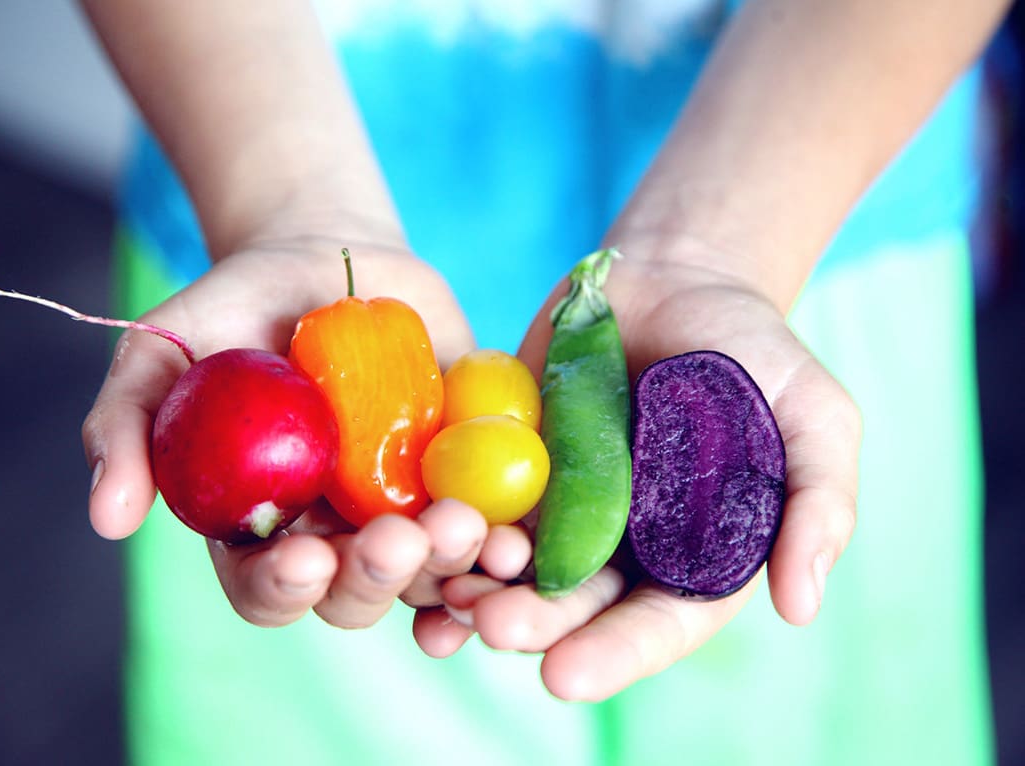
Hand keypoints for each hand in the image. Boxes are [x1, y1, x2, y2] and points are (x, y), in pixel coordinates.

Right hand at [81, 237, 486, 628]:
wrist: (329, 257)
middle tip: (399, 539)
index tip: (306, 556)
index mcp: (259, 525)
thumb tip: (108, 519)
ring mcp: (404, 508)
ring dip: (451, 566)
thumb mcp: (164, 350)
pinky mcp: (464, 476)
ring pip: (431, 573)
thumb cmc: (235, 306)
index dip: (283, 588)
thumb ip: (128, 425)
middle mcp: (334, 533)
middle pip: (356, 594)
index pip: (266, 587)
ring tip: (466, 526)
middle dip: (378, 578)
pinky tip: (518, 543)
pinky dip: (505, 546)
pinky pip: (491, 528)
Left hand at [414, 244, 860, 699]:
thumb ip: (817, 502)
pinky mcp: (509, 461)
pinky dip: (445, 527)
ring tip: (445, 596)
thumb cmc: (754, 352)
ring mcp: (558, 503)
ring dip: (476, 587)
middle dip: (532, 623)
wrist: (676, 278)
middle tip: (491, 626)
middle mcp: (620, 545)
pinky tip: (413, 541)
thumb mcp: (813, 415)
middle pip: (572, 604)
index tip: (565, 677)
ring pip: (512, 566)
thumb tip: (800, 606)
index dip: (614, 654)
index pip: (656, 623)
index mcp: (691, 555)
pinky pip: (473, 503)